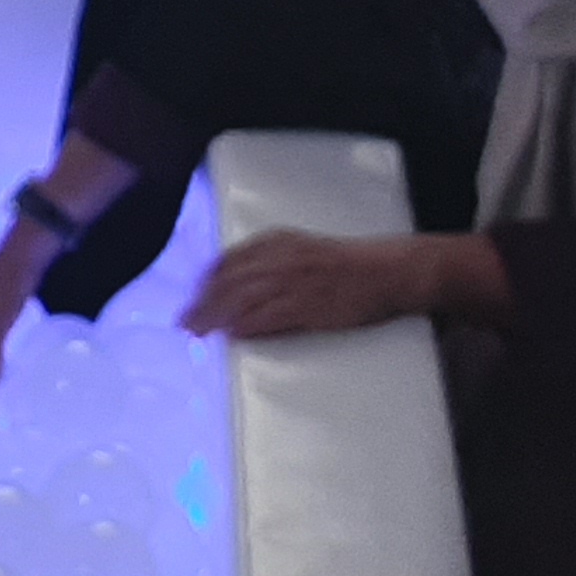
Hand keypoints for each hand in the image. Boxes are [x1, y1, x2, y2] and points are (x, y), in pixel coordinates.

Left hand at [178, 231, 439, 340]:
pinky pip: (269, 316)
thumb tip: (240, 288)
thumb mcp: (304, 250)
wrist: (390, 270)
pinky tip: (231, 334)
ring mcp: (295, 281)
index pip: (229, 259)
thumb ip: (272, 263)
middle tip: (185, 321)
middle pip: (230, 280)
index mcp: (279, 241)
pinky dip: (247, 325)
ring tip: (199, 331)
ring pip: (243, 299)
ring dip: (216, 316)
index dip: (206, 281)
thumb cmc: (349, 265)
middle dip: (203, 302)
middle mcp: (282, 257)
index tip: (192, 297)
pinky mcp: (310, 305)